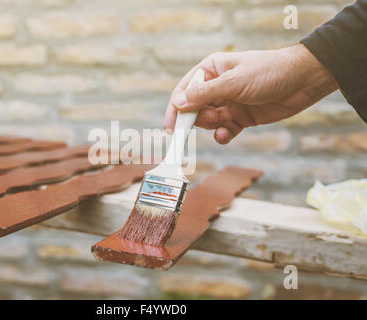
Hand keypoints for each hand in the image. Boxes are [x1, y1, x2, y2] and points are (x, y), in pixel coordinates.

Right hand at [163, 44, 337, 143]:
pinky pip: (224, 130)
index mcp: (211, 70)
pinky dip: (223, 135)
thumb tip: (177, 103)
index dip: (175, 108)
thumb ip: (204, 94)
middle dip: (197, 118)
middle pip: (194, 108)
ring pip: (208, 120)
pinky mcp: (240, 117)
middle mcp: (217, 87)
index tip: (170, 127)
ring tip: (225, 122)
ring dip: (212, 125)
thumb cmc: (269, 72)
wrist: (303, 82)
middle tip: (207, 122)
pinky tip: (226, 134)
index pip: (185, 90)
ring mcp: (229, 103)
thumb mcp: (233, 82)